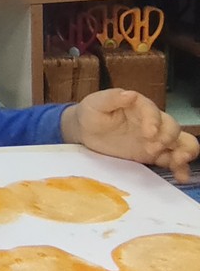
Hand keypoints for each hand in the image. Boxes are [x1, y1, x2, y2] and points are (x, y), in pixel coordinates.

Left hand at [62, 89, 198, 182]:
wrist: (86, 131)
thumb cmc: (91, 113)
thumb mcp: (95, 103)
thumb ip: (111, 98)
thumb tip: (130, 94)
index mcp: (138, 106)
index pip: (152, 110)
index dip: (153, 121)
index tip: (148, 133)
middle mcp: (152, 121)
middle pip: (171, 126)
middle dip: (167, 138)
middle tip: (153, 149)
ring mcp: (155, 138)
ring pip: (181, 141)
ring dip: (184, 151)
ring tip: (179, 161)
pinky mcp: (154, 154)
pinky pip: (173, 160)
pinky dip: (180, 167)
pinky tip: (180, 175)